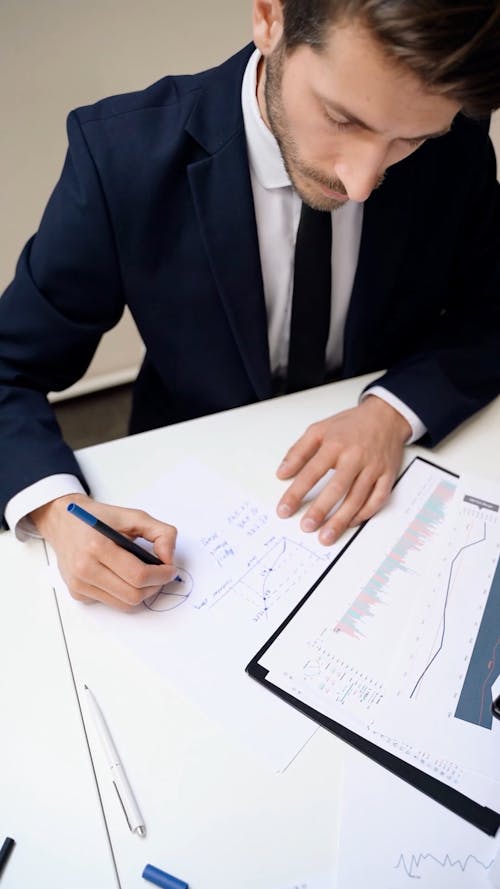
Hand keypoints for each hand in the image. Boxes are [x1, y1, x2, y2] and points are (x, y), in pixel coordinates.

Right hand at [31, 493, 177, 610]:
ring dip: (141, 593)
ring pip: (124, 604)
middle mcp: (84, 569)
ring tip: (144, 575)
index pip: (138, 575)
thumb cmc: (99, 518)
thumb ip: (161, 533)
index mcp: (97, 546)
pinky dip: (123, 593)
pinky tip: (121, 576)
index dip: (161, 575)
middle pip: (133, 595)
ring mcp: (79, 584)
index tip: (170, 569)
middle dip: (154, 586)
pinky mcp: (77, 594)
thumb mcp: (134, 516)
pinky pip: (111, 603)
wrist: (64, 522)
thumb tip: (169, 559)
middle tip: (161, 574)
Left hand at [276, 396, 410, 544]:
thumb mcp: (319, 429)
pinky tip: (350, 522)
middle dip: (320, 510)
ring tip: (326, 535)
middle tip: (307, 527)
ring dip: (341, 519)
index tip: (284, 509)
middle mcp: (355, 457)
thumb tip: (282, 473)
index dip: (296, 493)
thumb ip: (298, 452)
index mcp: (335, 444)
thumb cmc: (351, 424)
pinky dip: (364, 513)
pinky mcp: (388, 475)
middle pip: (337, 488)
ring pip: (357, 498)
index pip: (311, 472)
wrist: (386, 416)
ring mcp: (373, 467)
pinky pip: (378, 499)